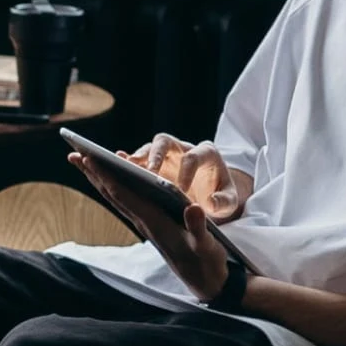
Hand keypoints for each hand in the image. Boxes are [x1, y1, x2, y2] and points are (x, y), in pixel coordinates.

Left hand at [68, 150, 233, 300]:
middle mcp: (144, 222)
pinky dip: (113, 187)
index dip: (107, 177)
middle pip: (112, 194)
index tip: (90, 159)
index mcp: (155, 222)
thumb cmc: (205, 260)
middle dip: (94, 174)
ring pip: (116, 198)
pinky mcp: (149, 225)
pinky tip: (107, 179)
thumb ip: (199, 227)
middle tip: (73, 155)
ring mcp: (144, 223)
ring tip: (82, 162)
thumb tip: (193, 207)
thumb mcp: (207, 244)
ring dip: (98, 180)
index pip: (124, 196)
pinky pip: (125, 202)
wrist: (204, 280)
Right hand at [127, 133, 243, 221]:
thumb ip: (223, 202)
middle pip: (166, 142)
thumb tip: (210, 203)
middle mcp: (184, 149)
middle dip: (155, 155)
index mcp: (206, 154)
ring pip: (149, 148)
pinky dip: (128, 162)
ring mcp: (167, 156)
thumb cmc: (220, 197)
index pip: (192, 158)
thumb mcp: (229, 203)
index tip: (180, 191)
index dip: (185, 173)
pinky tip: (116, 167)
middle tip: (149, 172)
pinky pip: (139, 159)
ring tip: (127, 167)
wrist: (212, 195)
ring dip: (138, 158)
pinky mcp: (154, 164)